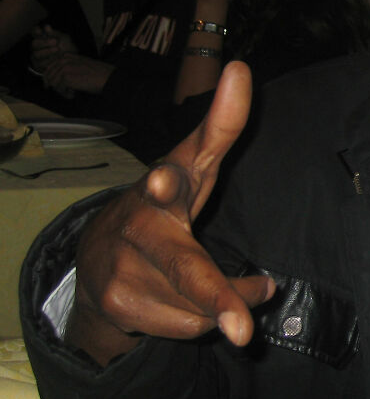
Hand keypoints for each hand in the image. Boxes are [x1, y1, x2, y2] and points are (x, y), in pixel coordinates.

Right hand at [31, 24, 76, 71]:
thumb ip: (54, 34)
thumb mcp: (64, 38)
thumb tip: (46, 27)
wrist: (72, 60)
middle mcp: (37, 47)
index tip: (40, 30)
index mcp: (42, 37)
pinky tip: (57, 58)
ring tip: (58, 49)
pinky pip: (41, 64)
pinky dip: (49, 61)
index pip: (34, 32)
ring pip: (36, 54)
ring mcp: (37, 56)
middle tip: (55, 41)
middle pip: (34, 44)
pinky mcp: (39, 66)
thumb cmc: (67, 47)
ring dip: (47, 52)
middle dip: (44, 42)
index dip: (36, 31)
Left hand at [42, 54, 114, 94]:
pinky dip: (66, 94)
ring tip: (73, 93)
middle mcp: (64, 60)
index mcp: (67, 56)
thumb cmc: (99, 74)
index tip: (48, 85)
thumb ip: (68, 68)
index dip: (48, 78)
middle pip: (48, 75)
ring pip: (53, 83)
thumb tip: (56, 78)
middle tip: (65, 92)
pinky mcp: (66, 77)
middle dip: (55, 86)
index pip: (49, 67)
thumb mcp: (81, 65)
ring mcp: (64, 68)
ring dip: (62, 91)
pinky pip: (59, 89)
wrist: (107, 77)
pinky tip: (74, 94)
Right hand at [65, 62, 274, 365]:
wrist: (99, 259)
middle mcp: (141, 222)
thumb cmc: (163, 206)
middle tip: (242, 330)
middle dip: (215, 296)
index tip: (165, 181)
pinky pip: (188, 326)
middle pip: (185, 267)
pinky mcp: (117, 303)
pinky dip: (202, 319)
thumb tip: (240, 68)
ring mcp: (124, 267)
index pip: (177, 171)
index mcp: (166, 183)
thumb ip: (221, 126)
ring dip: (224, 303)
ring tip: (220, 290)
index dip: (173, 177)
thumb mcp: (193, 165)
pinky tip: (184, 302)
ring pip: (199, 306)